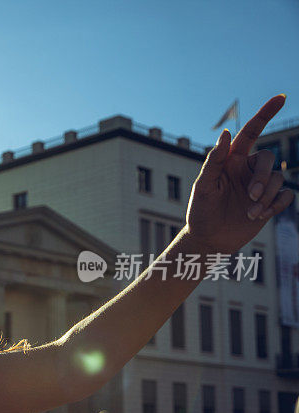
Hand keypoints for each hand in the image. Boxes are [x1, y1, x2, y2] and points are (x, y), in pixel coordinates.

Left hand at [185, 94, 293, 254]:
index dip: (265, 114)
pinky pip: (287, 195)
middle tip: (250, 196)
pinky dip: (276, 205)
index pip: (251, 132)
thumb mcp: (203, 186)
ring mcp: (260, 186)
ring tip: (249, 212)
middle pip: (267, 159)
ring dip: (266, 197)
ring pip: (278, 178)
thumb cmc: (201, 211)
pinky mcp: (269, 203)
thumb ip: (214, 160)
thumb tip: (224, 133)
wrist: (208, 239)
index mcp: (231, 160)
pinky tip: (260, 216)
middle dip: (262, 178)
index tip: (281, 97)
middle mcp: (247, 170)